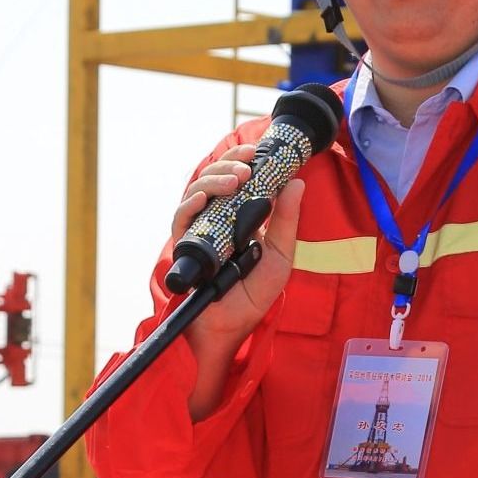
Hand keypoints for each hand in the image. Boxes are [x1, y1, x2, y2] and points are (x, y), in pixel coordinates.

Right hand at [172, 143, 306, 356]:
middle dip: (230, 164)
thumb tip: (296, 182)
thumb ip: (287, 221)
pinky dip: (190, 204)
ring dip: (214, 180)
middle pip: (217, 179)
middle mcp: (218, 220)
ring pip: (198, 192)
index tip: (257, 150)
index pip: (239, 180)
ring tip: (235, 179)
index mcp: (242, 218)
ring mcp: (200, 231)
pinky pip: (181, 219)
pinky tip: (203, 198)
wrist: (227, 328)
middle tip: (248, 162)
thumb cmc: (253, 296)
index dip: (244, 161)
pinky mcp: (184, 245)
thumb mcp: (280, 256)